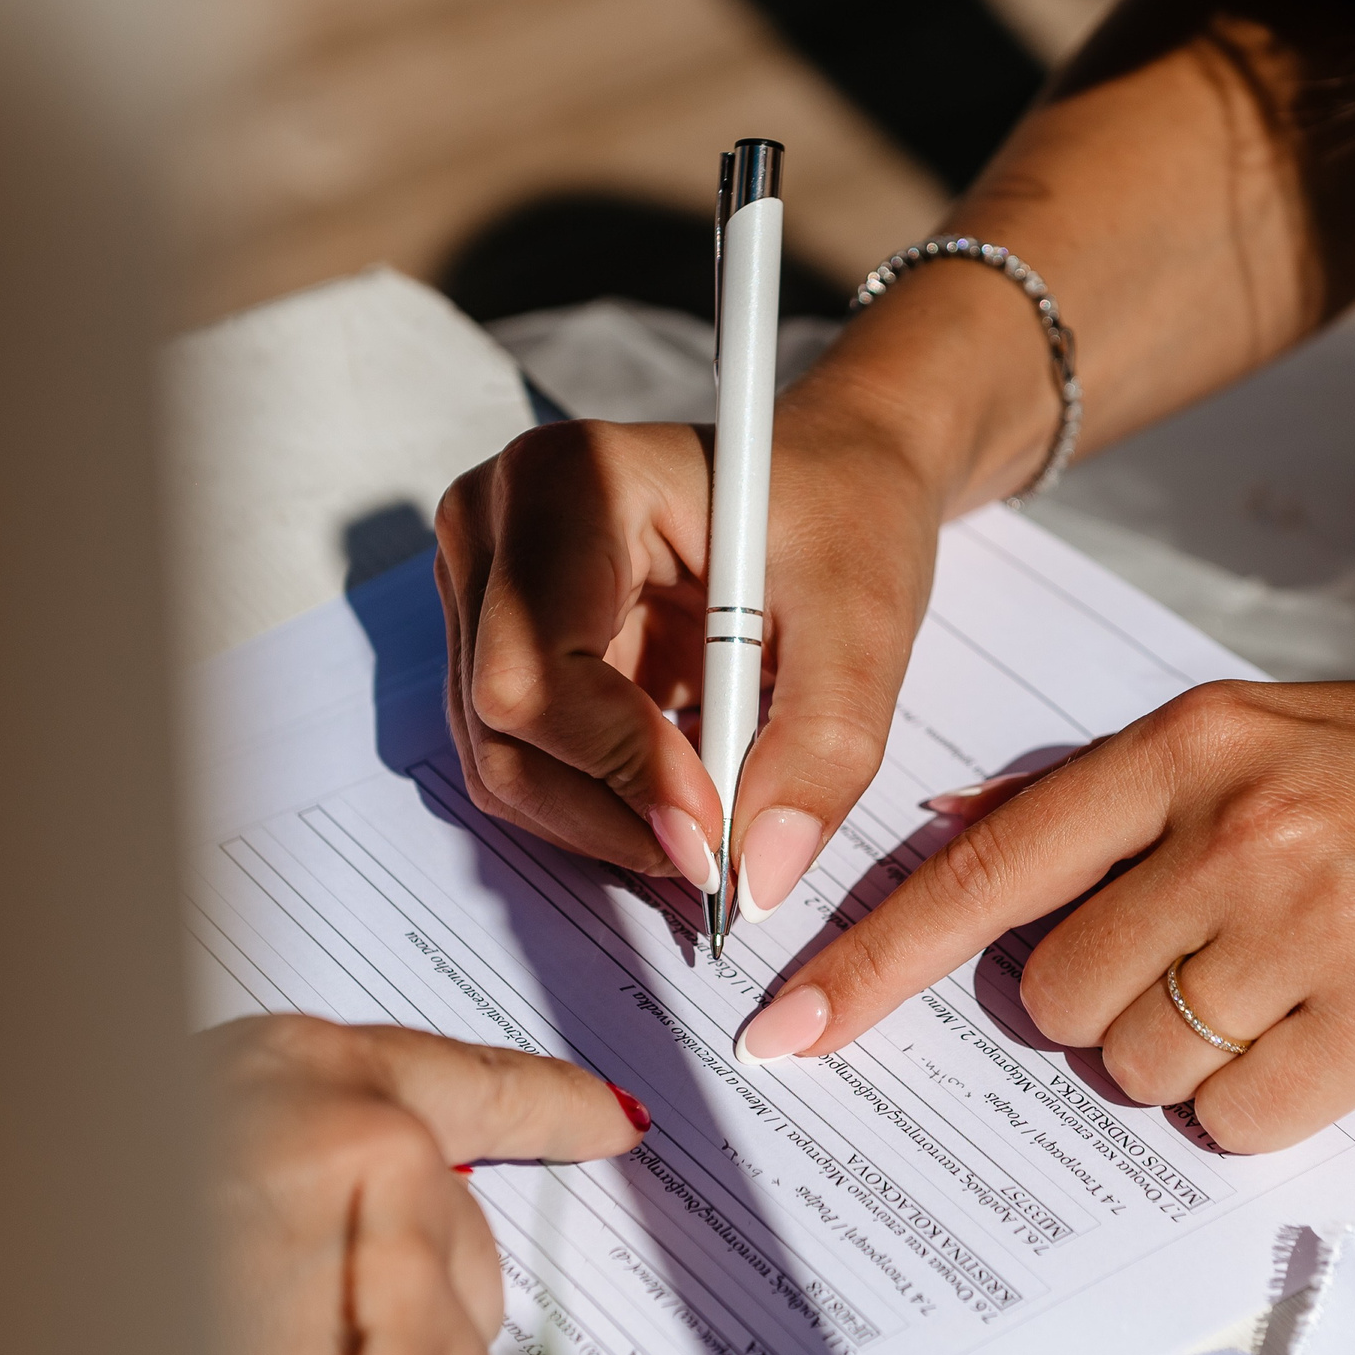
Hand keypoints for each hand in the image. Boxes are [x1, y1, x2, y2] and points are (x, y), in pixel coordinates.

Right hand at [205, 1015, 648, 1354]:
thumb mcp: (149, 1115)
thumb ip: (276, 1156)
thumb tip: (346, 1218)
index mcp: (312, 1075)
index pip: (479, 1087)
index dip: (551, 1109)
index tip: (609, 1121)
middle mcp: (369, 1160)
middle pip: (469, 1272)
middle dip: (407, 1332)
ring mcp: (379, 1280)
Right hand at [433, 409, 941, 917]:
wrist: (839, 481)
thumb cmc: (849, 514)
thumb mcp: (868, 621)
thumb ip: (824, 744)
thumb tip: (758, 874)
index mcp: (574, 481)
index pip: (538, 664)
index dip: (620, 764)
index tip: (718, 830)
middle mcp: (498, 525)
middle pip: (502, 725)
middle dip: (613, 812)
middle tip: (725, 856)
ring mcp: (486, 587)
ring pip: (502, 761)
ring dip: (607, 821)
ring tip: (718, 821)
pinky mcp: (501, 643)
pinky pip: (525, 762)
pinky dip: (600, 805)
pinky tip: (683, 794)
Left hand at [736, 678, 1354, 1151]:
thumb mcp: (1285, 733)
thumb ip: (1130, 792)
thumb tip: (977, 830)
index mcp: (1194, 738)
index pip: (990, 865)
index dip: (877, 958)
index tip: (794, 1027)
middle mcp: (1233, 820)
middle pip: (1060, 994)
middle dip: (1110, 1013)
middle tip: (1216, 971)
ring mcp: (1307, 915)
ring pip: (1140, 1061)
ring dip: (1193, 1058)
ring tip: (1299, 991)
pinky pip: (1237, 1114)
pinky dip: (1270, 1103)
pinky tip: (1346, 1034)